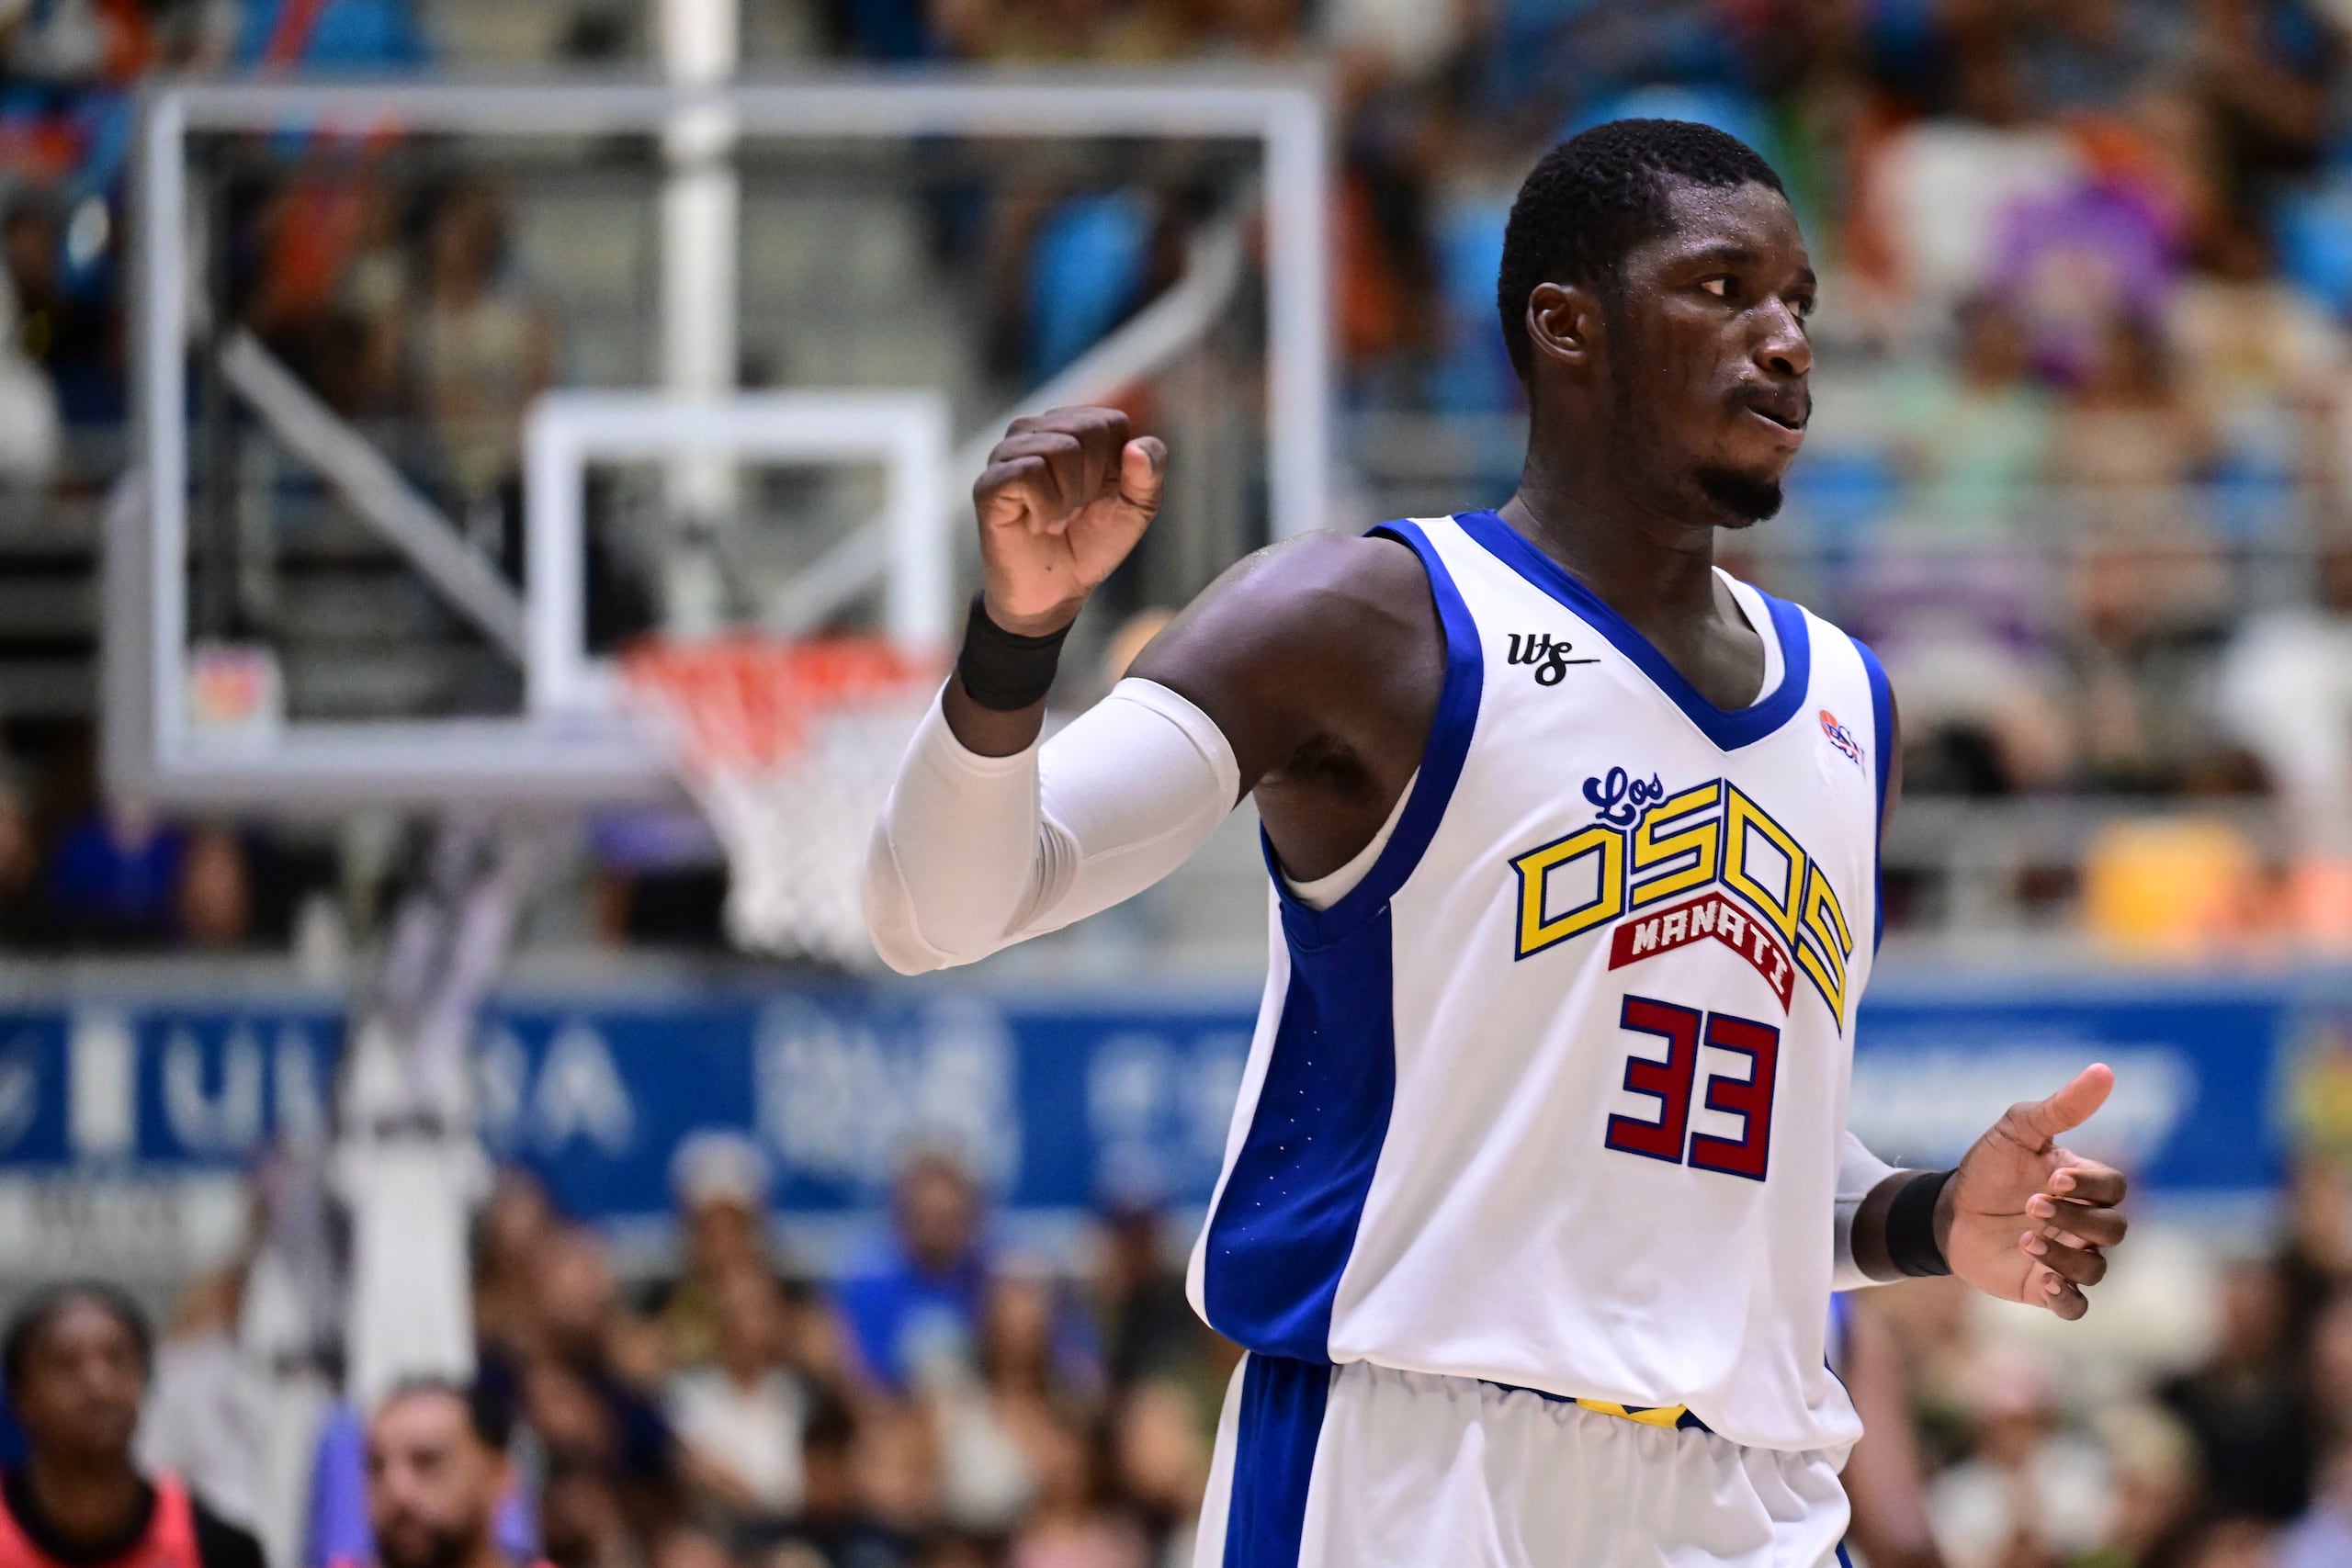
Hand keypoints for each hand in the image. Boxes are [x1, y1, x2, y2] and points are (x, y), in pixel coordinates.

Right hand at [972, 406, 1166, 634]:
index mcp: (1072, 428)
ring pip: (1059, 448)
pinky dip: (1046, 508)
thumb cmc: (1091, 542)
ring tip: (1057, 518)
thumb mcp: (1136, 508)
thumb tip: (1135, 447)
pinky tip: (1037, 524)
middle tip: (1075, 510)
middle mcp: (1037, 431)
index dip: (1117, 466)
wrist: (1056, 591)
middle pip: (1087, 430)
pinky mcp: (990, 483)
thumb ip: (1149, 473)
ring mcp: (1008, 454)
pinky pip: (1029, 473)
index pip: (1111, 422)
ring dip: (1070, 497)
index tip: (1099, 495)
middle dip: (1093, 481)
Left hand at [1941, 1064, 2128, 1320]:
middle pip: (2113, 1229)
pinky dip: (2067, 1297)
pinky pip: (2076, 1306)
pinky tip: (2042, 1280)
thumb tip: (2104, 1070)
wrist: (1945, 1211)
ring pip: (2097, 1268)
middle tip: (2031, 1205)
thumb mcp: (2016, 1130)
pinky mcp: (2044, 1288)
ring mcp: (2067, 1258)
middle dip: (2076, 1219)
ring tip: (2024, 1239)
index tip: (2053, 1178)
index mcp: (2083, 1185)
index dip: (2091, 1185)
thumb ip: (2061, 1107)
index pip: (2114, 1188)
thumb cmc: (1986, 1168)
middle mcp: (2084, 1224)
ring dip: (2065, 1257)